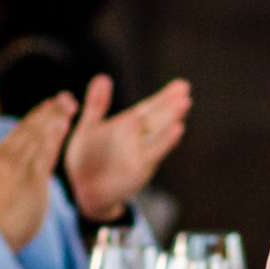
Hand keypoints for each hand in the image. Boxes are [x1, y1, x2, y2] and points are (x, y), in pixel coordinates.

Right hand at [0, 93, 74, 253]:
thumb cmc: (6, 214)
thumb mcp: (10, 183)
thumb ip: (24, 166)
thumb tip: (41, 155)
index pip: (20, 130)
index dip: (37, 115)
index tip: (51, 103)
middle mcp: (6, 157)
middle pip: (31, 128)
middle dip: (49, 111)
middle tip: (66, 97)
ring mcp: (18, 167)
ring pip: (38, 136)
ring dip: (54, 118)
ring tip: (70, 104)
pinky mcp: (30, 179)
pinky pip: (45, 152)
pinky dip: (54, 136)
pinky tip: (64, 123)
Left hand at [64, 76, 190, 220]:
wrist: (84, 191)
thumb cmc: (86, 160)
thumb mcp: (89, 127)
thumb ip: (97, 104)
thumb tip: (103, 77)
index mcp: (126, 126)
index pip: (148, 107)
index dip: (164, 96)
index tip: (181, 85)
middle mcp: (136, 137)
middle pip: (157, 116)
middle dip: (170, 103)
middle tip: (185, 88)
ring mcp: (139, 152)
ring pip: (158, 131)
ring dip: (171, 117)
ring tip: (184, 102)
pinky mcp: (139, 168)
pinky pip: (154, 151)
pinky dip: (166, 140)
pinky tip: (178, 129)